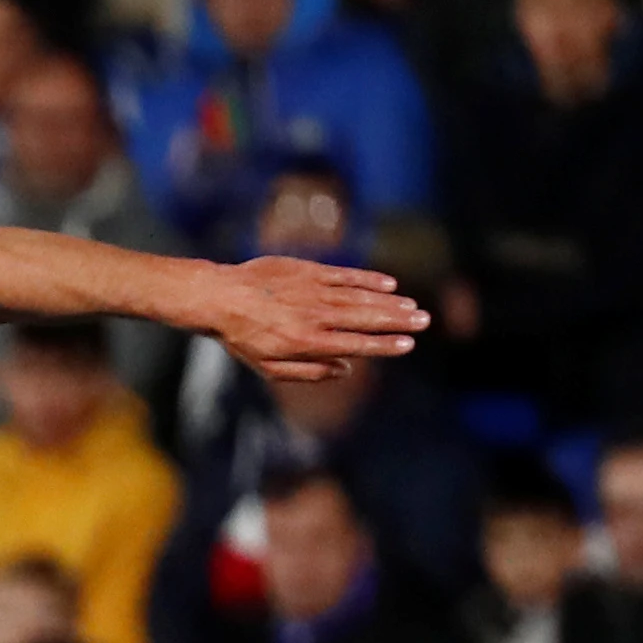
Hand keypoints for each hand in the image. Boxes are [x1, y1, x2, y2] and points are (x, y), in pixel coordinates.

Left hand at [206, 257, 428, 382]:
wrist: (218, 297)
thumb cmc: (242, 337)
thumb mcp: (268, 367)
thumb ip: (308, 372)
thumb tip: (346, 370)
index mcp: (305, 342)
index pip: (354, 345)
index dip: (383, 345)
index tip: (407, 345)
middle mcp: (313, 315)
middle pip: (364, 318)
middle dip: (397, 321)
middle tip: (424, 321)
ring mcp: (312, 290)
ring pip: (359, 296)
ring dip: (389, 302)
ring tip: (412, 306)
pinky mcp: (308, 270)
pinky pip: (344, 275)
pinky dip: (367, 279)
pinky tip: (389, 284)